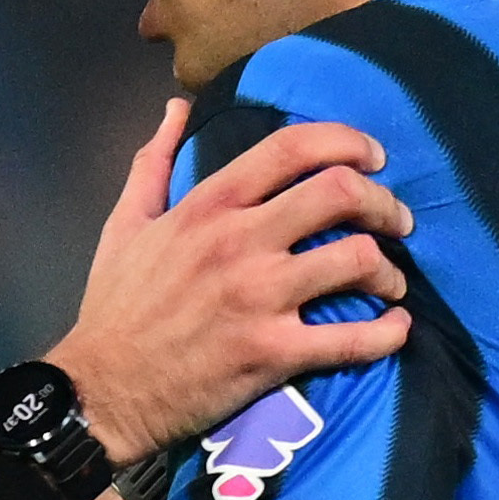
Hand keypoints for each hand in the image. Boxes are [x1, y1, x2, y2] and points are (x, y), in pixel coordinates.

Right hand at [48, 101, 411, 462]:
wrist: (102, 391)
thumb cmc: (115, 307)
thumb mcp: (125, 224)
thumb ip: (154, 162)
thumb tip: (176, 109)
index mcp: (208, 206)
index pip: (291, 148)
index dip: (346, 141)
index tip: (373, 157)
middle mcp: (238, 242)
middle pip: (338, 193)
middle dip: (383, 203)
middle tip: (396, 221)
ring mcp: (259, 298)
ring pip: (355, 259)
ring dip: (388, 271)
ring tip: (391, 284)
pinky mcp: (272, 353)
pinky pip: (351, 339)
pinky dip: (387, 333)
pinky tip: (395, 330)